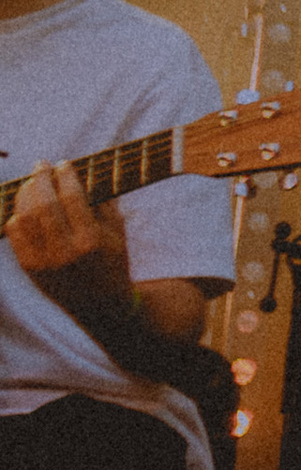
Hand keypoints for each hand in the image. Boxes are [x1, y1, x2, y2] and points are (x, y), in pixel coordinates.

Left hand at [6, 161, 130, 312]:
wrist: (100, 305)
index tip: (64, 164)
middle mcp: (65, 252)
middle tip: (41, 165)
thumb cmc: (112, 261)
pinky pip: (15, 234)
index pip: (72, 197)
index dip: (65, 176)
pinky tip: (24, 206)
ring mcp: (44, 262)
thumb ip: (103, 202)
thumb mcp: (117, 232)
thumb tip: (82, 173)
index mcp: (91, 241)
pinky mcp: (30, 268)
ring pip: (25, 216)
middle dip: (41, 178)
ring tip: (32, 183)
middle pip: (44, 203)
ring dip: (26, 193)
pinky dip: (16, 214)